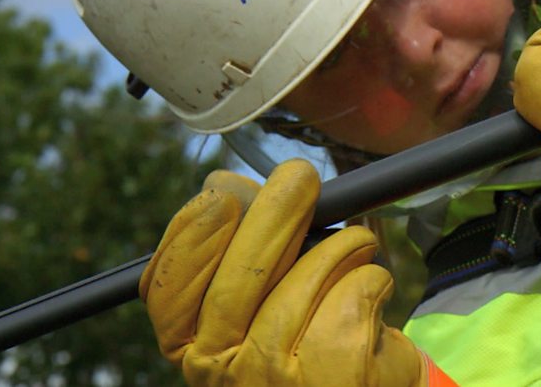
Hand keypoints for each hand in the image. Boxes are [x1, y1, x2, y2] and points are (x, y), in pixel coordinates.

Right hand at [139, 160, 451, 385]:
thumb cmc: (301, 331)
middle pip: (238, 281)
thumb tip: (222, 184)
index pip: (168, 291)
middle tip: (298, 175)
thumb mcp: (254, 295)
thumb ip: (232, 246)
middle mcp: (222, 372)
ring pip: (302, 281)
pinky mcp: (336, 375)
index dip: (192, 238)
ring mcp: (275, 380)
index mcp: (191, 346)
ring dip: (338, 246)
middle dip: (272, 214)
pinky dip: (369, 275)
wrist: (357, 386)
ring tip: (355, 242)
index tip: (220, 195)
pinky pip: (353, 294)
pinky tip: (371, 282)